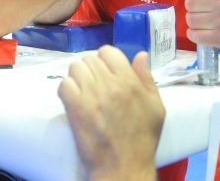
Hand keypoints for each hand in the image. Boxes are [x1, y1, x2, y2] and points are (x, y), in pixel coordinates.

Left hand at [58, 46, 163, 180]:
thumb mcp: (156, 107)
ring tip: (82, 90)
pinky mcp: (75, 108)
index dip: (106, 59)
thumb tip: (141, 55)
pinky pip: (63, 85)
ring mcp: (90, 95)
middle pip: (89, 59)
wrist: (123, 167)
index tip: (106, 72)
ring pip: (74, 68)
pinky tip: (72, 99)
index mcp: (129, 81)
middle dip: (90, 68)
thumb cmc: (142, 138)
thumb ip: (148, 79)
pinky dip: (66, 89)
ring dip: (77, 76)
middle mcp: (109, 84)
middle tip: (93, 83)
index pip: (108, 51)